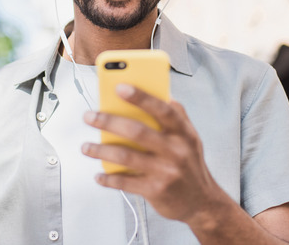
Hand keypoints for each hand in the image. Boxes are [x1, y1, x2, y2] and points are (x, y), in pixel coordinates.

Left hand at [81, 84, 223, 223]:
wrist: (202, 202)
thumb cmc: (190, 164)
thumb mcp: (190, 138)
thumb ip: (177, 115)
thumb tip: (160, 92)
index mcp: (184, 133)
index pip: (162, 110)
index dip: (141, 97)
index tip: (119, 87)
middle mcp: (176, 151)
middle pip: (137, 131)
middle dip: (109, 122)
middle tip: (89, 116)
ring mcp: (166, 172)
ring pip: (126, 157)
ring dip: (101, 150)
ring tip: (86, 146)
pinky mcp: (156, 191)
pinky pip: (125, 182)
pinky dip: (108, 179)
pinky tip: (99, 175)